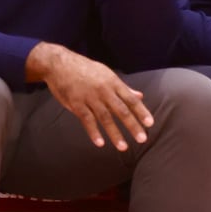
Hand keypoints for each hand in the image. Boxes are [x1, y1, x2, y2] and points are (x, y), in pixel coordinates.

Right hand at [31, 43, 152, 149]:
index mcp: (113, 82)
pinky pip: (86, 120)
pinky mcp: (76, 104)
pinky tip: (100, 143)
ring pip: (105, 118)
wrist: (60, 64)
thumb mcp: (107, 74)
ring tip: (123, 147)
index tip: (150, 123)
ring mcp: (90, 97)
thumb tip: (140, 96)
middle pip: (121, 110)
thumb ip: (123, 87)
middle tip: (142, 139)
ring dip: (115, 133)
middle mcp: (104, 91)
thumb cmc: (86, 69)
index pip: (131, 99)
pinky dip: (93, 132)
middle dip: (133, 125)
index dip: (141, 111)